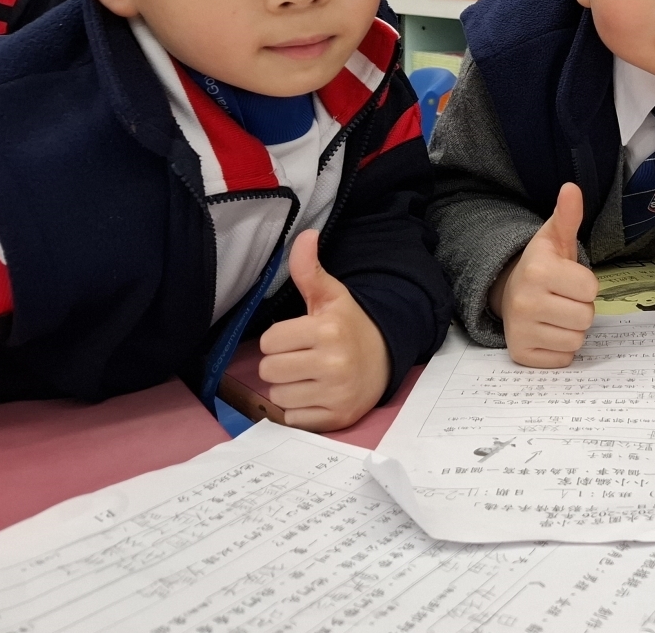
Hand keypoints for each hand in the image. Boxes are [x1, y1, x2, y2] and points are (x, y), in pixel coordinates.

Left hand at [259, 229, 389, 431]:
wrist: (385, 359)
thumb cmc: (350, 326)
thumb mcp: (332, 296)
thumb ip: (309, 270)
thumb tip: (305, 234)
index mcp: (328, 330)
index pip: (269, 341)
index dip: (280, 339)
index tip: (300, 338)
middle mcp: (333, 363)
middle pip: (269, 370)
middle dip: (281, 364)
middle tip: (303, 358)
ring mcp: (336, 394)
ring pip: (278, 396)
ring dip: (289, 388)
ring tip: (310, 377)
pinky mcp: (336, 418)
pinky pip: (292, 418)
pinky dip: (299, 410)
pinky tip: (316, 395)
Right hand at [490, 184, 597, 367]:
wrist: (508, 289)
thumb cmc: (542, 264)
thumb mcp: (555, 237)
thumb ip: (568, 215)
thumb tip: (572, 188)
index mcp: (538, 269)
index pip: (591, 287)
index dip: (585, 283)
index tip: (568, 278)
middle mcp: (525, 301)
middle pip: (586, 316)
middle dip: (580, 307)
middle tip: (562, 298)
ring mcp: (520, 330)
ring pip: (576, 339)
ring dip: (572, 328)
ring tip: (555, 314)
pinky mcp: (520, 353)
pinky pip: (563, 358)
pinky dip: (560, 348)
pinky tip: (547, 331)